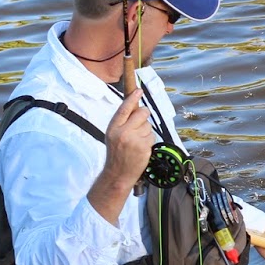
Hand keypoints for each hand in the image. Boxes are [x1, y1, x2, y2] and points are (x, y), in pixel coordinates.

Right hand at [88, 90, 153, 224]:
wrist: (118, 173)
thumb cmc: (116, 153)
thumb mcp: (112, 135)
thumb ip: (122, 122)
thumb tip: (136, 108)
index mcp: (113, 127)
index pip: (124, 108)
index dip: (132, 98)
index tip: (139, 90)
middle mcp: (123, 132)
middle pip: (142, 113)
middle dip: (144, 115)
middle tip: (141, 122)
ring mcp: (134, 140)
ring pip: (148, 126)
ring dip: (146, 132)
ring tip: (137, 142)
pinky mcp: (144, 147)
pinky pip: (152, 136)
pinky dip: (149, 141)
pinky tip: (141, 148)